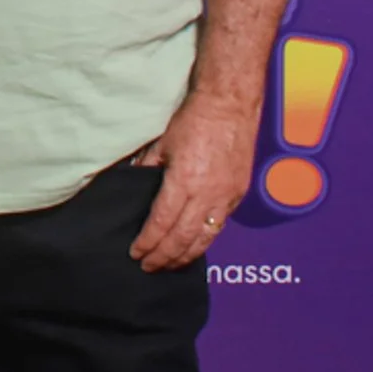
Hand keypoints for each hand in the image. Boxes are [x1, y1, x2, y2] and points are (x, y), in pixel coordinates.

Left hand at [128, 93, 259, 271]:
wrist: (229, 105)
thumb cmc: (193, 120)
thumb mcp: (162, 144)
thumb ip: (147, 168)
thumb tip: (133, 185)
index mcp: (183, 181)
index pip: (162, 223)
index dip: (148, 243)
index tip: (136, 253)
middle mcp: (207, 194)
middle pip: (182, 238)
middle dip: (164, 257)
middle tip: (149, 267)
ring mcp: (226, 197)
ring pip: (205, 239)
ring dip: (185, 256)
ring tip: (170, 264)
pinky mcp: (238, 194)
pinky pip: (220, 226)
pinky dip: (205, 240)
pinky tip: (193, 245)